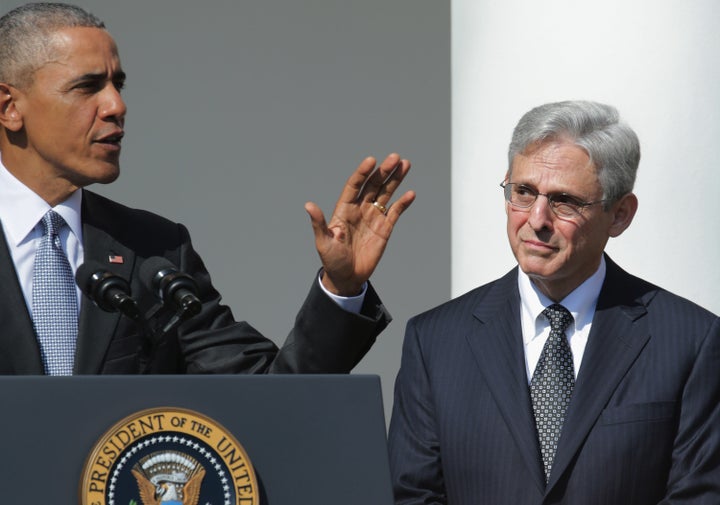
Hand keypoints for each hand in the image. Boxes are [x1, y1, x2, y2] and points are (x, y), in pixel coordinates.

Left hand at [305, 153, 414, 295]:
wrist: (347, 277)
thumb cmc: (332, 260)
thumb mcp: (323, 242)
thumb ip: (319, 223)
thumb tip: (309, 205)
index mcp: (344, 209)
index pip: (354, 185)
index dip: (362, 173)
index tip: (371, 161)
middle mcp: (360, 209)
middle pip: (373, 185)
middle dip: (383, 171)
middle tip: (395, 157)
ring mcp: (373, 217)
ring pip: (386, 193)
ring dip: (395, 179)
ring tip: (405, 164)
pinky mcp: (385, 228)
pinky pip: (395, 212)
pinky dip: (403, 203)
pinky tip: (411, 193)